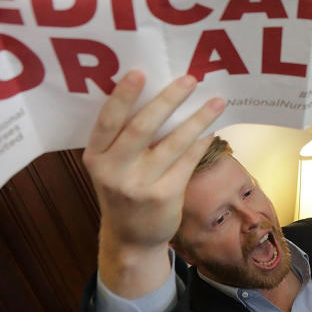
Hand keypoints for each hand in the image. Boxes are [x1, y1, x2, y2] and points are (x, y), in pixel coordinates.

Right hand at [84, 72, 225, 253]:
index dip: (122, 96)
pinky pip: (188, 161)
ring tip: (216, 101)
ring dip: (197, 119)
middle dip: (168, 100)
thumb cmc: (124, 188)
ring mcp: (140, 185)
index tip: (139, 72)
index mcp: (96, 157)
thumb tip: (158, 91)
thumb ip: (123, 137)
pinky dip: (201, 142)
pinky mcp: (164, 196)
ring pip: (173, 143)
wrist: (131, 238)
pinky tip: (211, 129)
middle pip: (142, 127)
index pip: (107, 121)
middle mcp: (113, 171)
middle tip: (190, 79)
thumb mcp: (111, 165)